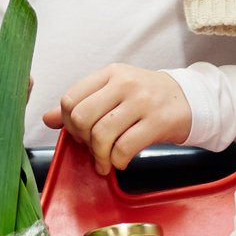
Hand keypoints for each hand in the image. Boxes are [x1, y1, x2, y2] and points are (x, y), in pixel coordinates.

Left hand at [44, 65, 191, 173]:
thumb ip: (81, 104)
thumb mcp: (112, 92)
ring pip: (102, 134)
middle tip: (92, 148)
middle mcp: (124, 83)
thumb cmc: (144, 98)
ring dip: (100, 156)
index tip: (80, 134)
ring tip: (105, 161)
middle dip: (83, 140)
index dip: (69, 123)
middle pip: (82, 117)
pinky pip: (124, 148)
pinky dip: (117, 161)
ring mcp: (142, 102)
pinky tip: (120, 161)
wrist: (188, 99)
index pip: (70, 99)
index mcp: (109, 74)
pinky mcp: (157, 122)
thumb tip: (47, 119)